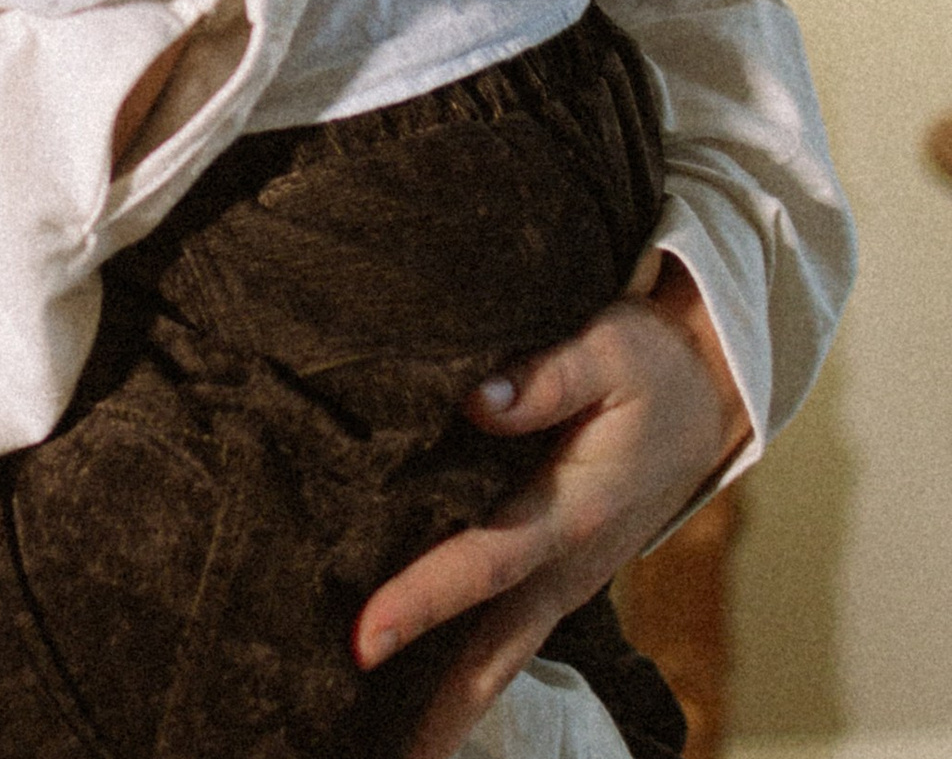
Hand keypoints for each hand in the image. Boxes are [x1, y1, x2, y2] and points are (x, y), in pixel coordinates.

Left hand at [353, 253, 750, 758]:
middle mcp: (568, 566)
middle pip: (489, 655)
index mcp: (574, 513)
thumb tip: (477, 397)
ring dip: (444, 712)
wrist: (709, 396)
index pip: (482, 565)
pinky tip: (416, 697)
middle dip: (431, 714)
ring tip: (381, 751)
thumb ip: (546, 376)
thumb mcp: (609, 350)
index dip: (420, 602)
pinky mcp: (558, 577)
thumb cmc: (647, 365)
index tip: (360, 640)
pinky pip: (505, 639)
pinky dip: (464, 679)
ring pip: (497, 660)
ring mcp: (566, 581)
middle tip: (362, 752)